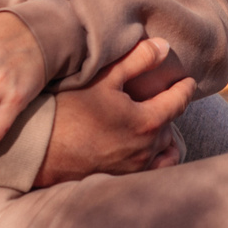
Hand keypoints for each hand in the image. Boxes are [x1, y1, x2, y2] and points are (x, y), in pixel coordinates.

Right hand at [39, 37, 194, 183]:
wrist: (39, 150)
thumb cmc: (69, 110)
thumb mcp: (103, 78)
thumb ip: (137, 60)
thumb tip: (165, 46)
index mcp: (147, 122)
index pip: (178, 102)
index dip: (185, 88)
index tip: (188, 81)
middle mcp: (146, 149)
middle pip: (171, 126)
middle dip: (170, 111)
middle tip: (166, 98)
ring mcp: (134, 169)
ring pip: (164, 152)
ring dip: (165, 138)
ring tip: (158, 126)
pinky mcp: (121, 180)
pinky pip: (152, 171)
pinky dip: (156, 159)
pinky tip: (146, 151)